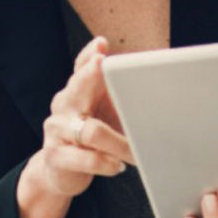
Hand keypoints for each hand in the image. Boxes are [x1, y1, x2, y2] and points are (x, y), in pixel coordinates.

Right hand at [21, 36, 134, 200]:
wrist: (60, 172)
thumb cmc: (94, 137)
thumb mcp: (107, 114)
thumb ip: (123, 98)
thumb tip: (162, 88)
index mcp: (79, 90)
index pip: (81, 67)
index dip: (90, 54)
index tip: (101, 45)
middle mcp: (64, 105)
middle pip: (77, 86)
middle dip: (90, 74)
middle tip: (101, 63)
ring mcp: (57, 130)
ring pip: (90, 130)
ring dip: (118, 142)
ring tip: (136, 151)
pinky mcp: (55, 156)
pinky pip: (83, 158)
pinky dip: (104, 162)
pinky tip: (117, 166)